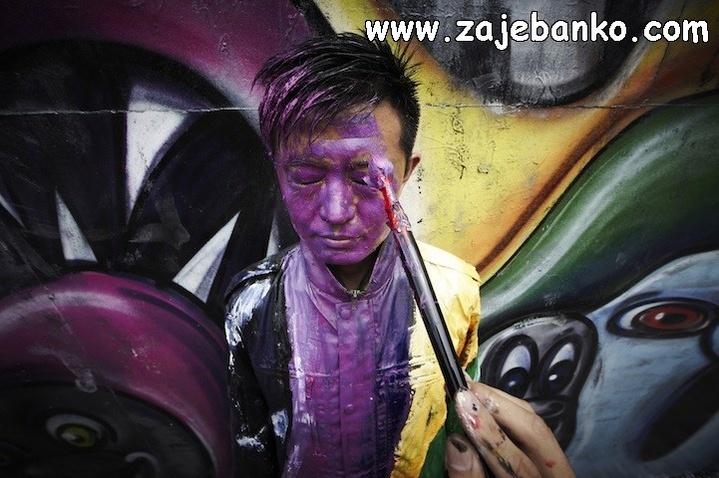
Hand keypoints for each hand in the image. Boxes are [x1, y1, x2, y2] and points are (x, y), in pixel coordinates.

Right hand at [444, 381, 575, 477]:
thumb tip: (456, 444)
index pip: (518, 462)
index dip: (489, 431)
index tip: (462, 404)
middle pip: (535, 433)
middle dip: (497, 407)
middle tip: (464, 390)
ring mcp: (557, 474)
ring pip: (536, 428)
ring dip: (502, 406)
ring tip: (471, 391)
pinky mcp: (548, 468)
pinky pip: (532, 435)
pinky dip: (507, 416)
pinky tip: (485, 408)